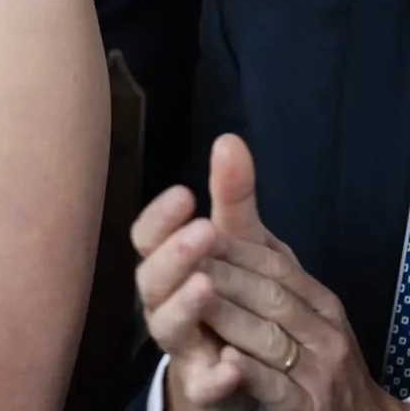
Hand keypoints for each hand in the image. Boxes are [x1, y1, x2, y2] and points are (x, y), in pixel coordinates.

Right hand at [133, 188, 252, 409]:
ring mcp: (182, 347)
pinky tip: (234, 362)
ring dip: (184, 306)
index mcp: (168, 268)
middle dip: (174, 254)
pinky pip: (204, 385)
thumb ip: (231, 198)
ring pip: (168, 327)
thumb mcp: (238, 246)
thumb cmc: (229, 299)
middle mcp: (164, 304)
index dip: (161, 218)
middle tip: (202, 230)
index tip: (186, 194)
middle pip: (153, 280)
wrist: (237, 374)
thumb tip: (230, 138)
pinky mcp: (206, 389)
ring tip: (206, 285)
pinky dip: (217, 375)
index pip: (148, 239)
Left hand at [196, 231, 389, 410]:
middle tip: (178, 255)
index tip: (188, 224)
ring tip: (195, 293)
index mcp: (308, 291)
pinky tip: (225, 359)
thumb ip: (241, 218)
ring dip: (228, 315)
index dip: (226, 242)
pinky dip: (249, 372)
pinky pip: (275, 386)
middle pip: (266, 292)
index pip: (267, 258)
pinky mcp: (305, 407)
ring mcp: (316, 367)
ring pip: (267, 336)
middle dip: (221, 272)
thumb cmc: (291, 334)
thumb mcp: (270, 278)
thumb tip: (227, 142)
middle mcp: (318, 324)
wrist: (346, 410)